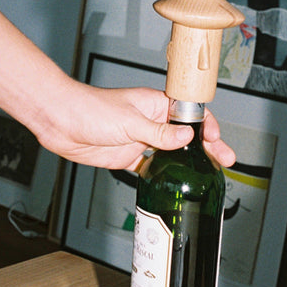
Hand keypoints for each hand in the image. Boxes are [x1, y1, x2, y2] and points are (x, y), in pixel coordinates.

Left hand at [36, 82, 235, 169]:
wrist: (61, 122)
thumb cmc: (90, 109)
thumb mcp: (130, 121)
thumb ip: (159, 132)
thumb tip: (187, 135)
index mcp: (155, 104)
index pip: (190, 114)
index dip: (207, 126)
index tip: (217, 140)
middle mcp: (152, 121)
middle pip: (187, 135)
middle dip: (208, 147)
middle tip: (226, 160)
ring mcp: (142, 139)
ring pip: (173, 152)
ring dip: (189, 162)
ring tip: (207, 174)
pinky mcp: (130, 156)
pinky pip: (153, 166)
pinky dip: (164, 173)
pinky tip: (175, 182)